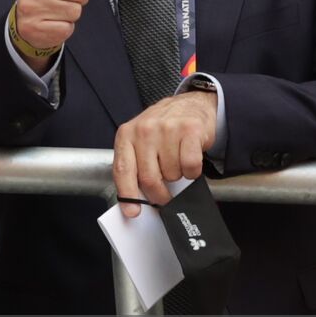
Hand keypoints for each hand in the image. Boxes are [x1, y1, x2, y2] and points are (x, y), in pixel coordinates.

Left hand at [112, 90, 217, 215]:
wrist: (191, 103)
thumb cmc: (163, 128)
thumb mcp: (141, 140)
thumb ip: (135, 164)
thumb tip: (136, 200)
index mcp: (127, 134)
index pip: (123, 169)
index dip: (127, 194)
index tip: (132, 212)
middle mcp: (145, 129)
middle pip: (149, 178)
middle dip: (159, 194)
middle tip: (165, 196)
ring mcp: (167, 128)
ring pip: (172, 173)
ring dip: (177, 176)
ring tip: (177, 162)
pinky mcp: (190, 130)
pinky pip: (190, 166)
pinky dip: (193, 171)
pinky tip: (189, 159)